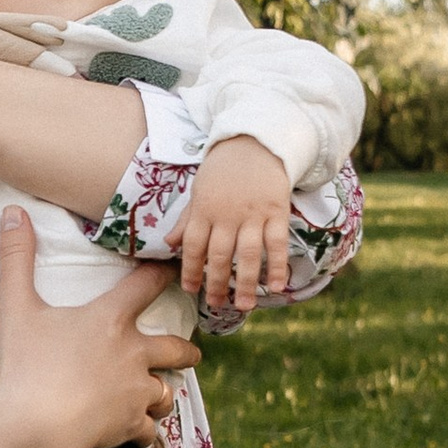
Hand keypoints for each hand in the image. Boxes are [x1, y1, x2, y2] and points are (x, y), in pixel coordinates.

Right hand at [0, 214, 201, 447]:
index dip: (164, 272)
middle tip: (189, 352)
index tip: (176, 267)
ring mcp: (136, 392)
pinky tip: (134, 432)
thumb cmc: (27, 365)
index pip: (146, 285)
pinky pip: (147, 430)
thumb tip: (12, 213)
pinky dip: (142, 431)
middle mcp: (134, 353)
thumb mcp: (15, 307)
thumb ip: (16, 259)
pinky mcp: (130, 425)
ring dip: (162, 394)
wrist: (37, 426)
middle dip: (186, 350)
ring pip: (165, 393)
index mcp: (110, 320)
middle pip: (175, 348)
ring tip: (158, 397)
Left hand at [174, 133, 291, 314]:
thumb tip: (169, 244)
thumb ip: (187, 219)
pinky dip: (277, 266)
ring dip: (245, 282)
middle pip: (219, 255)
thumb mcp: (199, 190)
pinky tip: (278, 287)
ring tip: (243, 306)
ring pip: (248, 254)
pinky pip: (277, 243)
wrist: (256, 141)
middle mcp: (227, 214)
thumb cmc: (223, 170)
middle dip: (216, 282)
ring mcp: (253, 213)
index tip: (190, 289)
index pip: (193, 245)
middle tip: (215, 304)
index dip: (191, 269)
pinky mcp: (276, 210)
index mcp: (204, 209)